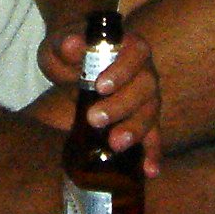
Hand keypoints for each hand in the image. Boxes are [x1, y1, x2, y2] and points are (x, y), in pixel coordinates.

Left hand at [40, 20, 162, 173]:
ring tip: (115, 145)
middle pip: (145, 87)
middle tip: (95, 119)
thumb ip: (65, 43)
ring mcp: (146, 99)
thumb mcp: (60, 44)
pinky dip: (153, 154)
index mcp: (128, 47)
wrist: (71, 70)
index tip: (100, 86)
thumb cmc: (68, 53)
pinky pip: (154, 138)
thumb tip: (72, 44)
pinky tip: (150, 171)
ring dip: (135, 130)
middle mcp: (144, 72)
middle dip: (122, 105)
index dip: (123, 69)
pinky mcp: (143, 122)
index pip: (136, 52)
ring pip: (150, 113)